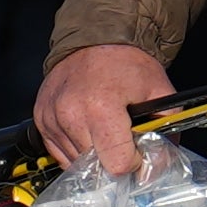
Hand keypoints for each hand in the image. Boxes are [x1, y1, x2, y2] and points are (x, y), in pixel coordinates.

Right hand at [29, 41, 175, 179]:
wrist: (96, 39)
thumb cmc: (127, 64)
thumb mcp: (160, 92)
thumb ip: (166, 131)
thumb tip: (159, 164)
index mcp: (101, 107)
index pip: (117, 164)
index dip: (133, 162)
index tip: (137, 150)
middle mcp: (70, 114)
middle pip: (96, 167)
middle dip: (114, 159)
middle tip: (123, 139)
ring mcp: (51, 118)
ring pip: (77, 164)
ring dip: (94, 156)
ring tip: (104, 130)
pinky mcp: (41, 120)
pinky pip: (60, 154)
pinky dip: (77, 149)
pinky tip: (88, 130)